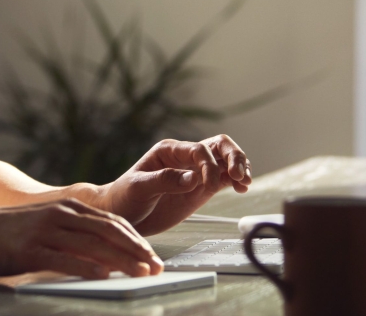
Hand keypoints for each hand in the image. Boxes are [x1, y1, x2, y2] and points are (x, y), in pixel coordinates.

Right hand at [0, 198, 163, 279]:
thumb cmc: (9, 232)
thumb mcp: (46, 226)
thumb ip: (73, 237)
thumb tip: (104, 258)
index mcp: (67, 208)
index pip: (111, 221)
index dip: (136, 239)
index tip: (154, 256)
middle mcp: (60, 215)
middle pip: (109, 230)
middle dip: (137, 250)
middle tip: (157, 267)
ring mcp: (45, 231)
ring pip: (92, 244)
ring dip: (121, 259)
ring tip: (141, 272)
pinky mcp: (30, 249)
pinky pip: (65, 258)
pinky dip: (87, 266)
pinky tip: (104, 275)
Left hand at [92, 135, 251, 234]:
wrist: (122, 217)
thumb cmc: (124, 198)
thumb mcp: (138, 188)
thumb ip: (165, 180)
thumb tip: (193, 178)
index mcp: (169, 151)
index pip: (198, 149)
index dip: (208, 165)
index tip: (207, 185)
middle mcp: (184, 158)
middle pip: (218, 147)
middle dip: (233, 157)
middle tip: (239, 175)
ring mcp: (194, 173)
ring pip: (225, 161)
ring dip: (239, 167)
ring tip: (244, 182)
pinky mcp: (200, 189)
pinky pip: (223, 180)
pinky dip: (235, 181)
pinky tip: (242, 188)